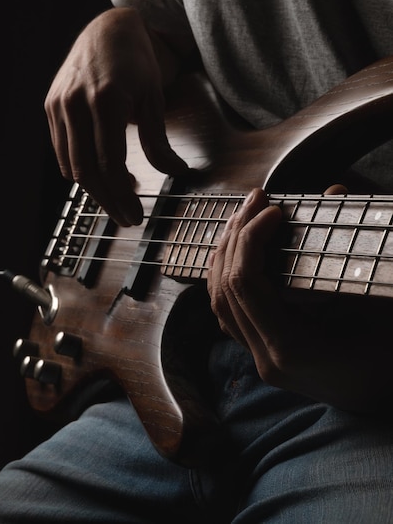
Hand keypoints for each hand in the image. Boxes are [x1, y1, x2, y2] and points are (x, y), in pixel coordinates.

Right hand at [44, 7, 187, 225]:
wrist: (108, 30)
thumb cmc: (137, 64)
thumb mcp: (154, 99)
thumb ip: (159, 140)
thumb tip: (176, 173)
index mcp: (107, 101)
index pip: (110, 164)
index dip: (123, 196)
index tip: (136, 216)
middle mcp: (77, 103)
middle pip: (88, 171)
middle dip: (109, 201)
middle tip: (127, 218)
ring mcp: (59, 105)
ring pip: (72, 165)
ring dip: (95, 188)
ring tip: (119, 196)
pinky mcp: (51, 106)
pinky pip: (62, 151)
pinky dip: (80, 169)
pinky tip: (101, 173)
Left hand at [207, 187, 392, 412]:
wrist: (387, 405)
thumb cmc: (388, 357)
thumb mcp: (376, 304)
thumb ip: (349, 249)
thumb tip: (333, 192)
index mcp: (289, 346)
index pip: (246, 282)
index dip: (251, 237)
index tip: (273, 209)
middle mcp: (265, 356)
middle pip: (226, 287)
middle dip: (236, 236)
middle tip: (254, 201)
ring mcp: (260, 360)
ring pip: (220, 301)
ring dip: (226, 254)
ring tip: (242, 219)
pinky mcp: (262, 356)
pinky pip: (229, 313)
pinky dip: (227, 278)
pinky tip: (236, 254)